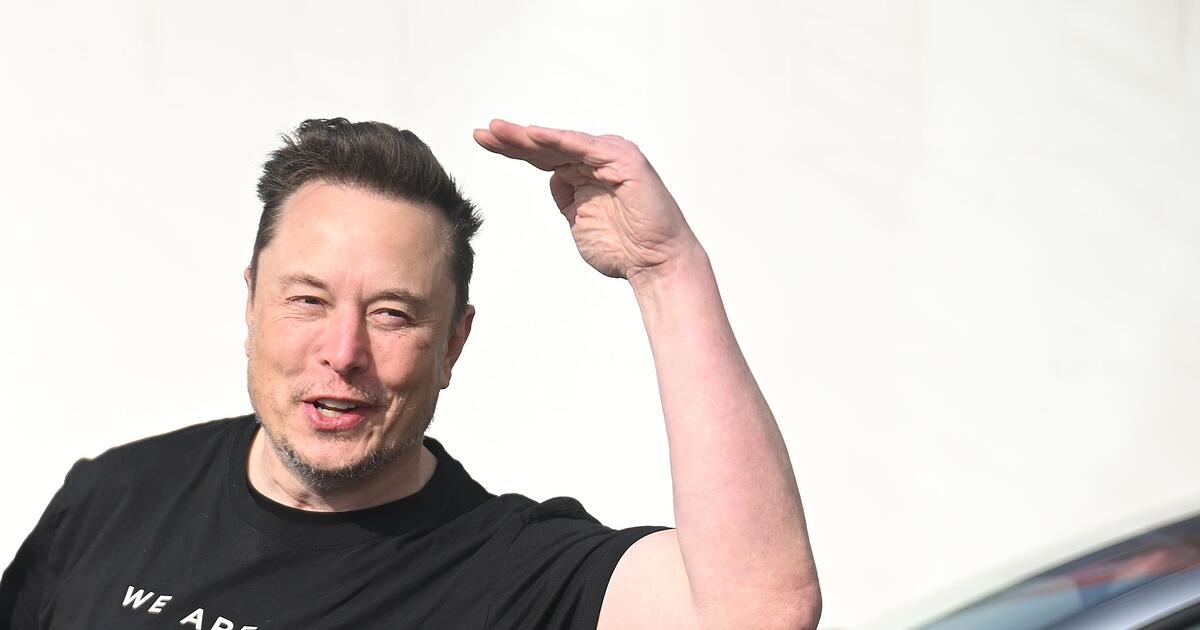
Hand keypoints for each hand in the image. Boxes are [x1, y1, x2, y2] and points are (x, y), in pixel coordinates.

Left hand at [473, 119, 699, 281]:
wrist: (656, 265)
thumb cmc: (624, 249)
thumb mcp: (580, 222)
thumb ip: (566, 198)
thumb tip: (554, 178)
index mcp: (586, 173)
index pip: (543, 156)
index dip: (513, 149)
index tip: (483, 142)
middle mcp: (598, 160)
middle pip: (548, 146)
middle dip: (513, 139)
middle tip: (483, 132)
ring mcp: (612, 158)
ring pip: (562, 143)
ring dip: (529, 136)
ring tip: (499, 130)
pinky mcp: (624, 161)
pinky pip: (586, 148)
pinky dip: (560, 140)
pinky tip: (534, 135)